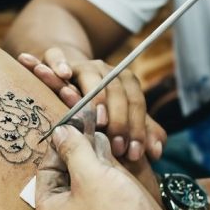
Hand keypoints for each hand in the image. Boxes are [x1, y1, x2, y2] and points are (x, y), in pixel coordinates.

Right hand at [17, 49, 166, 162]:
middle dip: (119, 120)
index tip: (134, 153)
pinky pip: (56, 56)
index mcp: (123, 80)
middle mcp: (104, 69)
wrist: (65, 81)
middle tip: (116, 148)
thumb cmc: (95, 108)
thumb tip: (156, 151)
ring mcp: (80, 64)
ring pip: (91, 75)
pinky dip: (60, 63)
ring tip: (99, 121)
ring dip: (96, 98)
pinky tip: (64, 75)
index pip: (135, 101)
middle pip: (116, 90)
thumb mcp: (120, 120)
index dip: (137, 127)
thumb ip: (140, 132)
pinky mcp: (54, 60)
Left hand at [34, 124, 184, 209]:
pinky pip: (102, 194)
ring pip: (86, 183)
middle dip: (80, 152)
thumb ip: (74, 149)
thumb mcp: (91, 175)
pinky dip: (108, 176)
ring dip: (96, 161)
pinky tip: (120, 160)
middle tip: (92, 128)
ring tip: (108, 140)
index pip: (45, 169)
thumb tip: (60, 131)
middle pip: (65, 176)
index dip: (60, 145)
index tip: (73, 125)